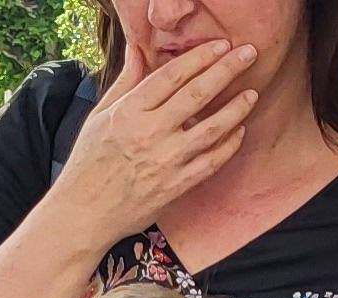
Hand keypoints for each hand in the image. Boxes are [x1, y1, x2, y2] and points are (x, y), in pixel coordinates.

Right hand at [40, 40, 263, 244]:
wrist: (84, 212)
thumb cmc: (89, 162)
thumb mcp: (100, 115)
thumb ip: (125, 81)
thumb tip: (138, 49)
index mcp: (129, 112)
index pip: (171, 76)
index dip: (199, 57)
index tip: (220, 45)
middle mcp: (149, 134)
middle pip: (197, 95)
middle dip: (226, 70)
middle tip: (248, 54)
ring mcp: (166, 161)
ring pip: (211, 129)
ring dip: (235, 109)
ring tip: (252, 93)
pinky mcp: (176, 186)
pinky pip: (211, 162)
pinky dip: (228, 146)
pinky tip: (239, 131)